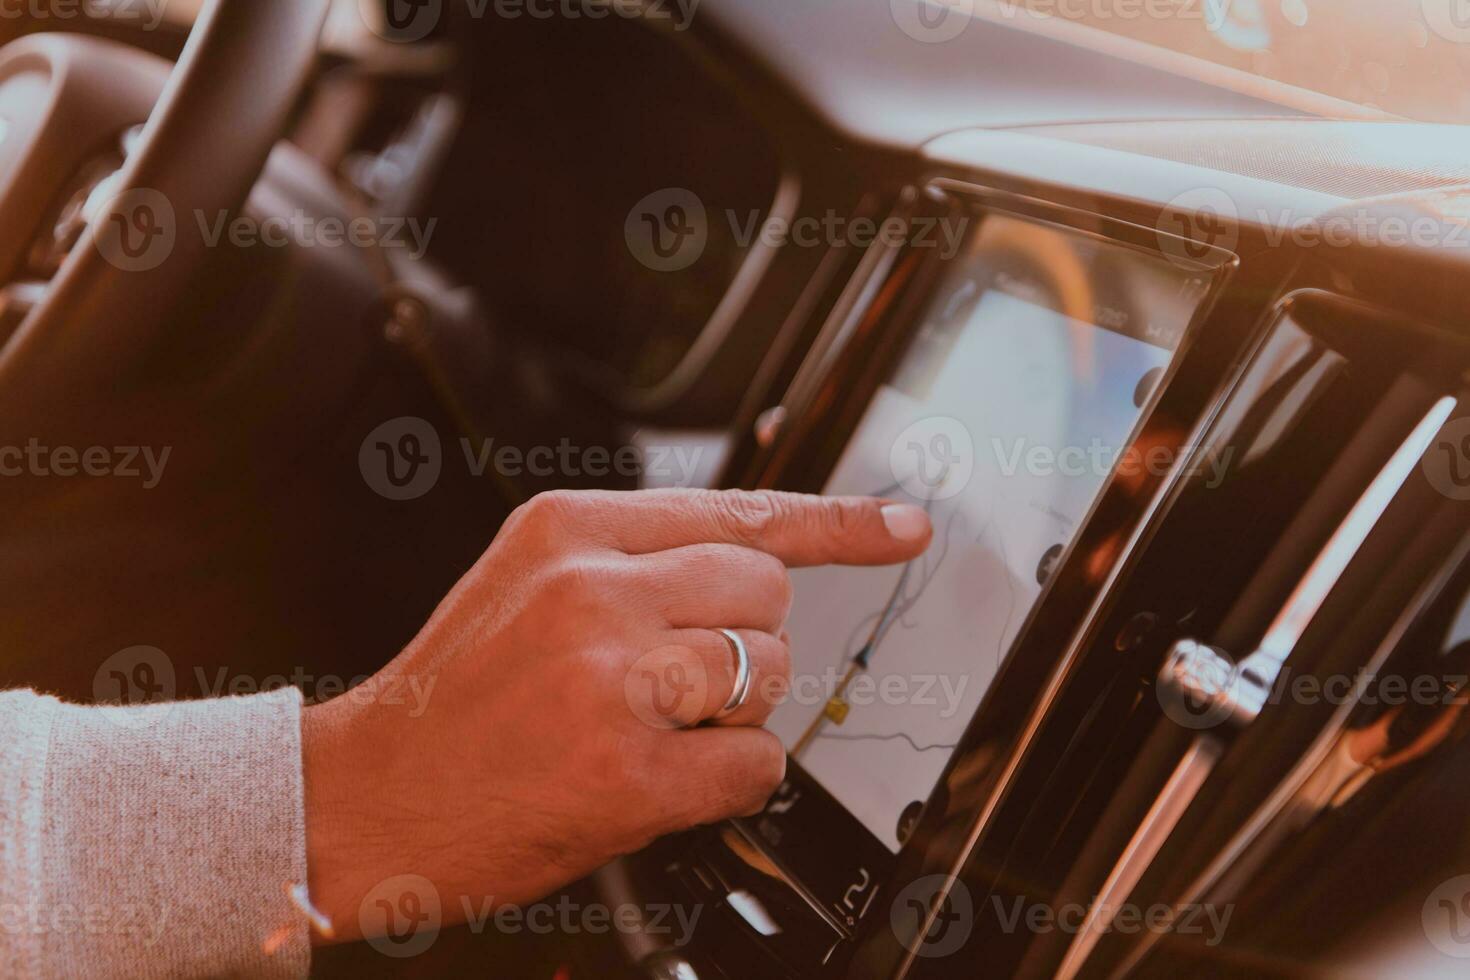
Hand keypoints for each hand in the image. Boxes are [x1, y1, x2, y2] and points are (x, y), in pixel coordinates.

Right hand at [301, 488, 931, 941]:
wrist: (364, 799)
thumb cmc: (452, 700)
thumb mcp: (524, 586)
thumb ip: (631, 563)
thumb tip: (751, 571)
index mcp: (569, 531)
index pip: (737, 510)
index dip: (838, 523)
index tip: (904, 526)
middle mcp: (593, 590)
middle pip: (767, 592)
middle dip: (746, 643)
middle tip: (677, 682)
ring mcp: (612, 680)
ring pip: (768, 673)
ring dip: (732, 713)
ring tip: (649, 729)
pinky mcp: (628, 772)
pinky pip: (755, 765)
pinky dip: (726, 782)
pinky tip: (655, 780)